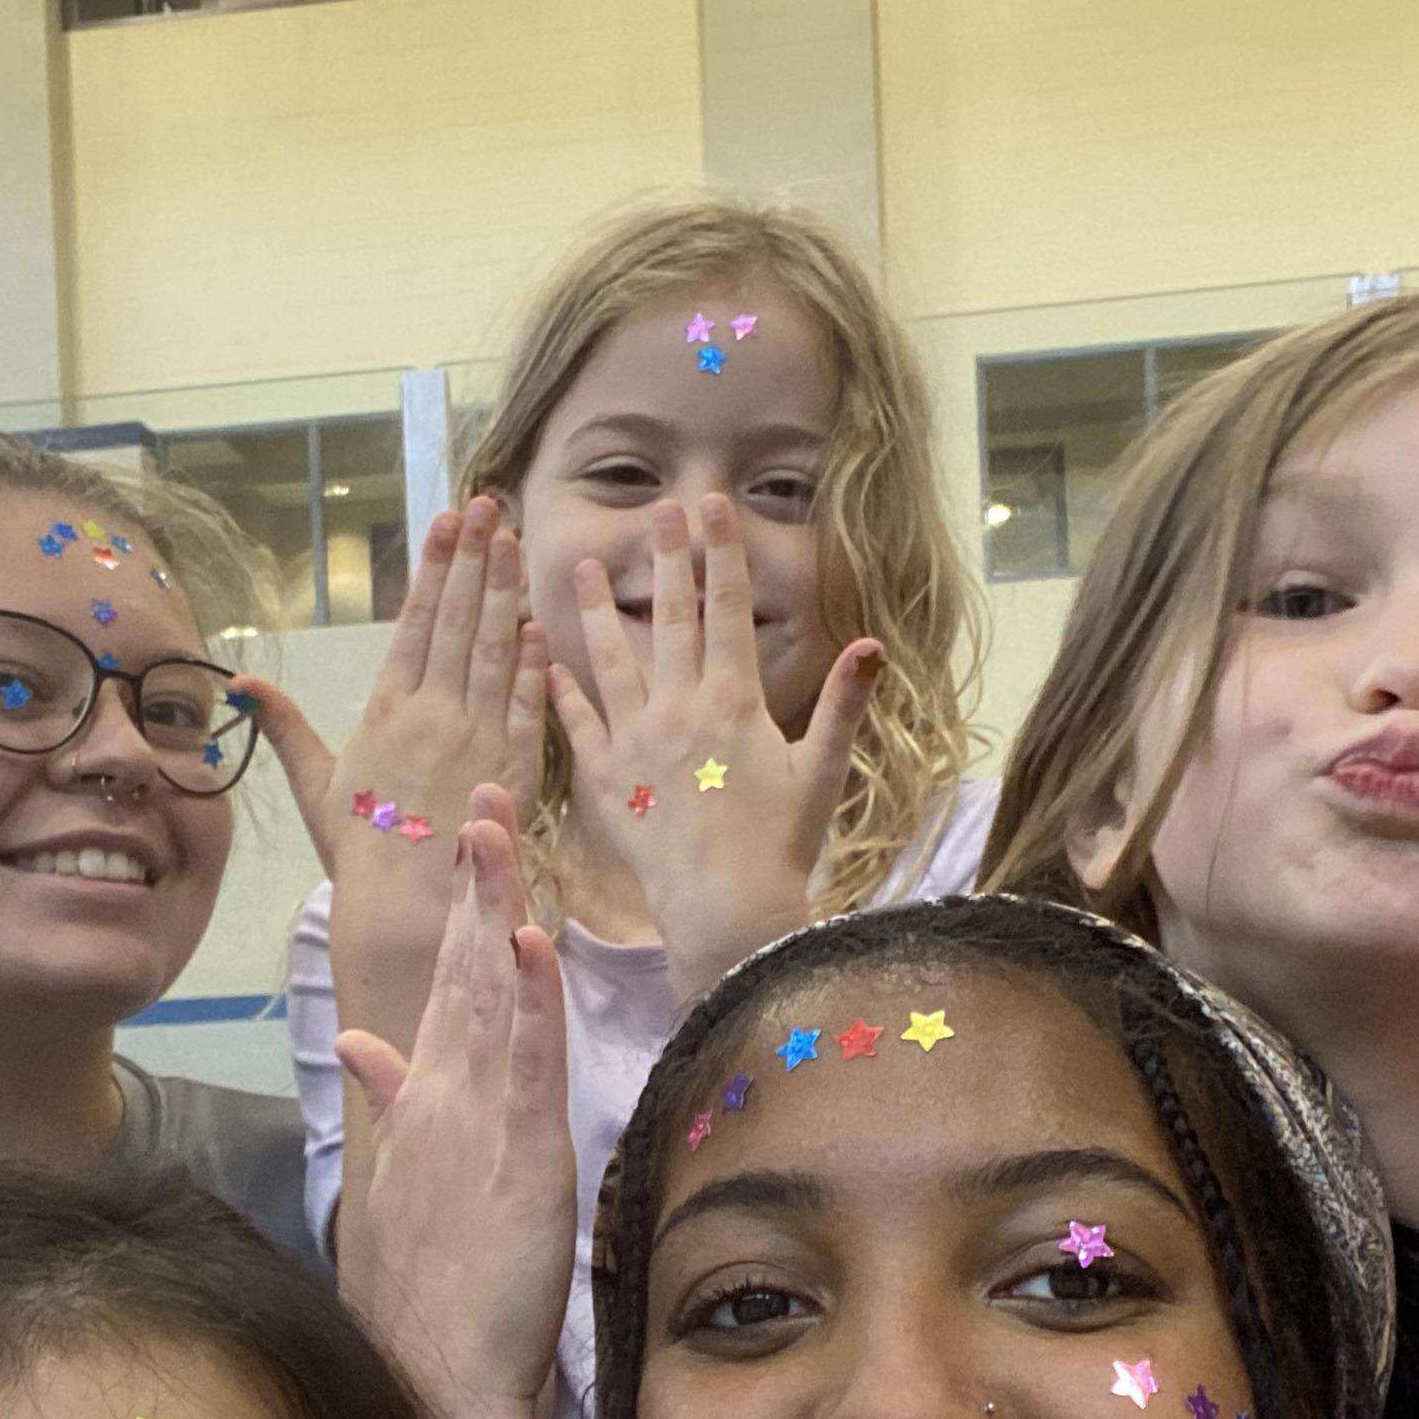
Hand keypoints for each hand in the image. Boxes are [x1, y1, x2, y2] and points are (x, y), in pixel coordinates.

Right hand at [256, 497, 546, 889]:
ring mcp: (477, 736)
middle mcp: (434, 713)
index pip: (415, 623)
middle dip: (475, 559)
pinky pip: (529, 702)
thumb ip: (287, 727)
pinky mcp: (514, 765)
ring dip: (507, 592)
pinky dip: (535, 662)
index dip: (433, 569)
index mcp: (387, 711)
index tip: (447, 522)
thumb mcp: (318, 785)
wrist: (407, 909)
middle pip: (458, 621)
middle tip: (491, 508)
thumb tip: (239, 683)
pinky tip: (539, 622)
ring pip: (496, 649)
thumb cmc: (361, 851)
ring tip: (515, 542)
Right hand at [335, 795, 572, 1418]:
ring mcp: (475, 1121)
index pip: (445, 988)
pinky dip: (530, 1001)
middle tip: (485, 795)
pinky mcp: (516, 1157)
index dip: (460, 913)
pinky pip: (526, 1063)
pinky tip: (531, 944)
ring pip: (491, 997)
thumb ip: (388, 1106)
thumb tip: (364, 1044)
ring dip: (498, 911)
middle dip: (475, 881)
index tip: (467, 844)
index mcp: (423, 1101)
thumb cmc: (422, 1296)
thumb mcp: (393, 1187)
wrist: (434, 1378)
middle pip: (464, 970)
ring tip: (500, 833)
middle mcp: (443, 1096)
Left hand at [541, 494, 881, 999]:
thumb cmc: (780, 845)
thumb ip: (844, 705)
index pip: (727, 610)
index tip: (712, 508)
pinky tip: (546, 657)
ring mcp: (637, 741)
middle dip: (666, 559)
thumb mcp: (822, 772)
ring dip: (596, 609)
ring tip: (579, 565)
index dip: (720, 555)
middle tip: (657, 509)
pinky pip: (577, 723)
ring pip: (611, 659)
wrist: (726, 909)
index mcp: (734, 702)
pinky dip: (560, 688)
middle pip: (671, 619)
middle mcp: (681, 710)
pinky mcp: (606, 778)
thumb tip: (872, 646)